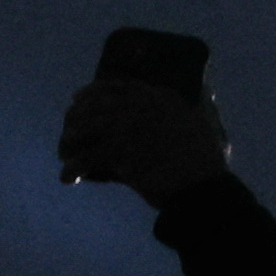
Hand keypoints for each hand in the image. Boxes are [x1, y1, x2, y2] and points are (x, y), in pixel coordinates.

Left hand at [58, 76, 233, 207]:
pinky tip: (68, 178)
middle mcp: (139, 104)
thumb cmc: (207, 163)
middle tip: (69, 131)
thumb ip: (204, 104)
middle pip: (93, 105)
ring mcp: (125, 125)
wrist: (201, 189)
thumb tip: (204, 87)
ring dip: (69, 142)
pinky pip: (85, 158)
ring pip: (83, 127)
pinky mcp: (117, 150)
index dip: (93, 91)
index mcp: (159, 96)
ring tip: (65, 155)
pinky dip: (73, 169)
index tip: (79, 98)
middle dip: (76, 117)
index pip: (116, 86)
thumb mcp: (210, 124)